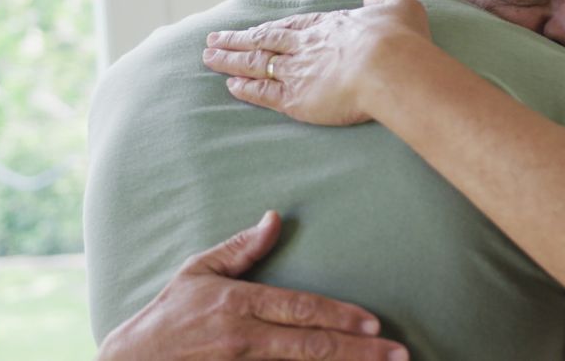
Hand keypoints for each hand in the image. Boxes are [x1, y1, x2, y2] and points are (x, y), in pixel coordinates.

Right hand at [97, 211, 408, 360]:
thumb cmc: (165, 317)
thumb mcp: (197, 271)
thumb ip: (240, 249)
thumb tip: (275, 217)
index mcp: (238, 304)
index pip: (301, 309)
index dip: (340, 316)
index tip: (375, 323)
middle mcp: (243, 338)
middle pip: (311, 346)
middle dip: (359, 352)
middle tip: (398, 354)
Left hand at [202, 0, 431, 125]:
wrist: (390, 68)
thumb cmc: (400, 40)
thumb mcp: (398, 8)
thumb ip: (383, 3)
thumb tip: (374, 2)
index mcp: (328, 25)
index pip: (290, 26)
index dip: (268, 28)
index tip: (252, 28)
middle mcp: (306, 45)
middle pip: (262, 41)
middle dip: (236, 40)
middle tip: (213, 39)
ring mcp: (298, 72)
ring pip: (256, 64)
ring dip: (230, 61)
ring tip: (209, 59)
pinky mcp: (297, 99)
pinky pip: (264, 93)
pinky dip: (246, 89)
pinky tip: (231, 86)